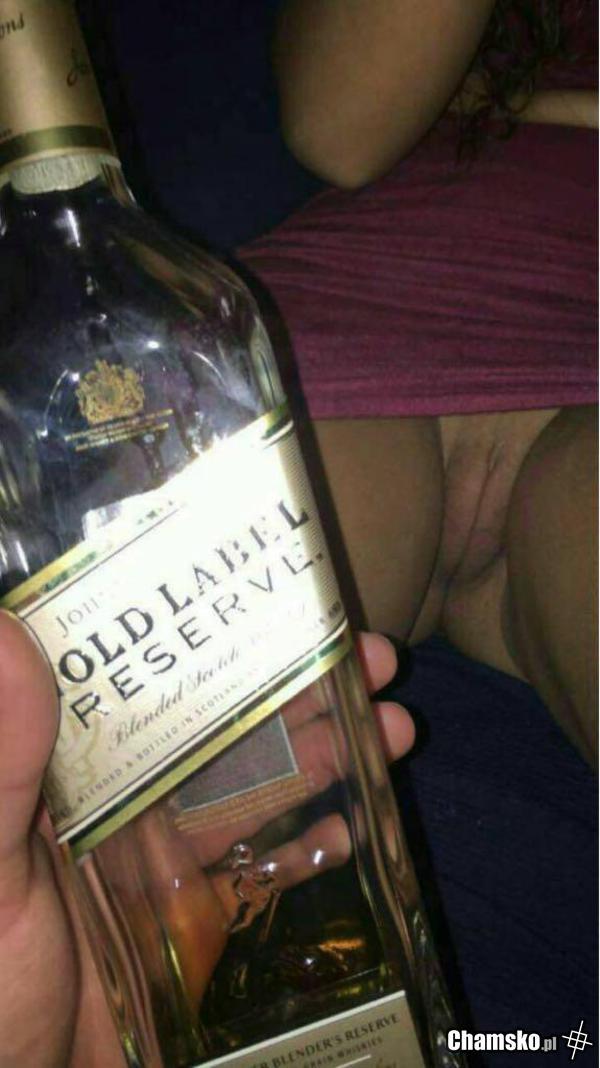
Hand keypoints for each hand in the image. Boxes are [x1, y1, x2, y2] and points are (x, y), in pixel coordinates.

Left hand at [0, 611, 413, 1067]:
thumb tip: (8, 634)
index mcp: (69, 772)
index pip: (144, 679)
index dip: (211, 635)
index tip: (274, 600)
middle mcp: (122, 801)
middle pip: (222, 725)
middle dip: (298, 686)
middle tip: (368, 655)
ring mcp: (169, 862)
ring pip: (258, 787)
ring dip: (327, 753)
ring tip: (395, 725)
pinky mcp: (205, 921)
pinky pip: (270, 870)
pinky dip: (318, 844)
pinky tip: (361, 824)